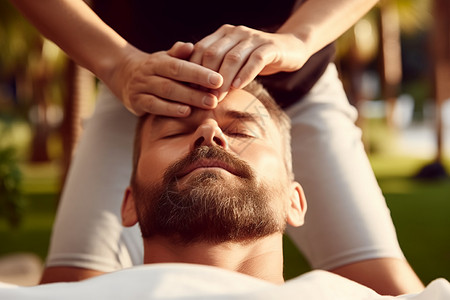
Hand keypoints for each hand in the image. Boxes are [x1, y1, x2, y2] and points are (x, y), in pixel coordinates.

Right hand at [108, 42, 222, 115]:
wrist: (124, 76)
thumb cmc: (157, 69)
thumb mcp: (166, 59)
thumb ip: (179, 54)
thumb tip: (191, 46)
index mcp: (158, 61)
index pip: (180, 66)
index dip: (199, 73)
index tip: (219, 80)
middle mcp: (148, 73)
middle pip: (174, 81)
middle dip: (197, 89)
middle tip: (216, 97)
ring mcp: (141, 88)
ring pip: (165, 93)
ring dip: (188, 99)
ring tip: (207, 104)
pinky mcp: (136, 102)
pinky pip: (153, 106)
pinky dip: (170, 110)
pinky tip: (186, 112)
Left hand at [190, 25, 307, 99]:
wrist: (290, 49)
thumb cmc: (256, 60)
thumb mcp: (234, 61)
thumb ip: (218, 68)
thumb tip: (195, 92)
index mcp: (223, 34)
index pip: (201, 49)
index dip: (194, 71)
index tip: (190, 91)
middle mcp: (236, 32)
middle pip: (214, 54)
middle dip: (206, 78)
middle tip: (203, 98)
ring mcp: (253, 37)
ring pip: (233, 58)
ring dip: (223, 80)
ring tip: (218, 97)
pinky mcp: (270, 47)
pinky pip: (255, 60)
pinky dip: (245, 74)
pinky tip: (238, 87)